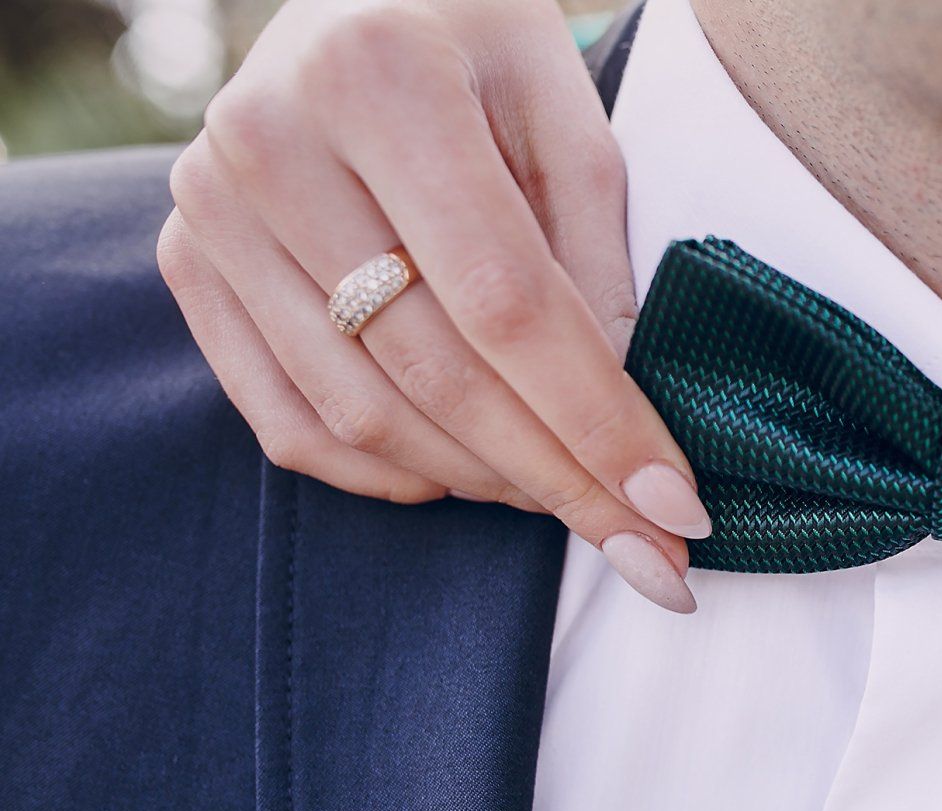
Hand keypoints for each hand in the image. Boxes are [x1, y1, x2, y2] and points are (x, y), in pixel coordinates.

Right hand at [157, 0, 703, 612]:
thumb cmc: (482, 49)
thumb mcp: (567, 108)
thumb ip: (596, 251)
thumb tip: (622, 409)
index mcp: (383, 78)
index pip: (507, 301)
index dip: (597, 421)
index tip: (675, 511)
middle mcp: (270, 142)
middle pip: (435, 373)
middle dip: (557, 481)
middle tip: (646, 552)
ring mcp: (210, 209)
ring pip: (363, 417)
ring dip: (486, 485)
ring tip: (572, 500)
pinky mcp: (188, 265)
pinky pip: (291, 426)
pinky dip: (392, 478)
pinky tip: (471, 476)